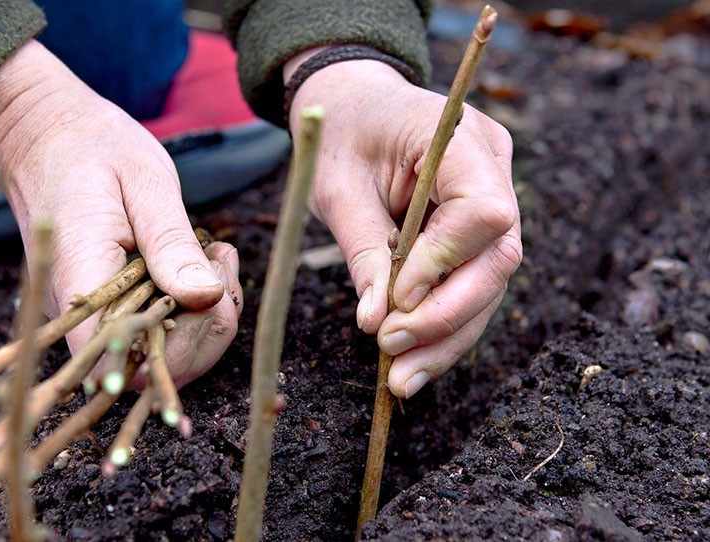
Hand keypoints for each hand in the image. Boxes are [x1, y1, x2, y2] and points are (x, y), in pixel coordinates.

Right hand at [0, 40, 241, 387]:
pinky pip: (152, 328)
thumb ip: (172, 244)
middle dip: (207, 329)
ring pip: (156, 353)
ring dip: (205, 317)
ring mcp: (91, 311)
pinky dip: (190, 306)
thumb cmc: (91, 147)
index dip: (178, 351)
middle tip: (225, 264)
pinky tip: (206, 264)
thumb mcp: (144, 183)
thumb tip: (206, 297)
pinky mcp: (106, 303)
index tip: (214, 296)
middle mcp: (79, 311)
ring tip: (220, 257)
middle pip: (148, 368)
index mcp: (81, 280)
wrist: (42, 132)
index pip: (122, 361)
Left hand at [286, 52, 520, 398]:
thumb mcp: (337, 188)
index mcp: (460, 139)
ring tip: (402, 378)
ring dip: (446, 337)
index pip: (482, 210)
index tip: (397, 299)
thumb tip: (375, 323)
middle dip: (447, 314)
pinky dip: (443, 327)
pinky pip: (472, 283)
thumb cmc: (341, 136)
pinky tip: (413, 364)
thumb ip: (363, 251)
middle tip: (393, 352)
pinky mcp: (480, 229)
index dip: (444, 262)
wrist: (355, 107)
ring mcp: (494, 197)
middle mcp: (493, 168)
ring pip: (489, 283)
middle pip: (497, 257)